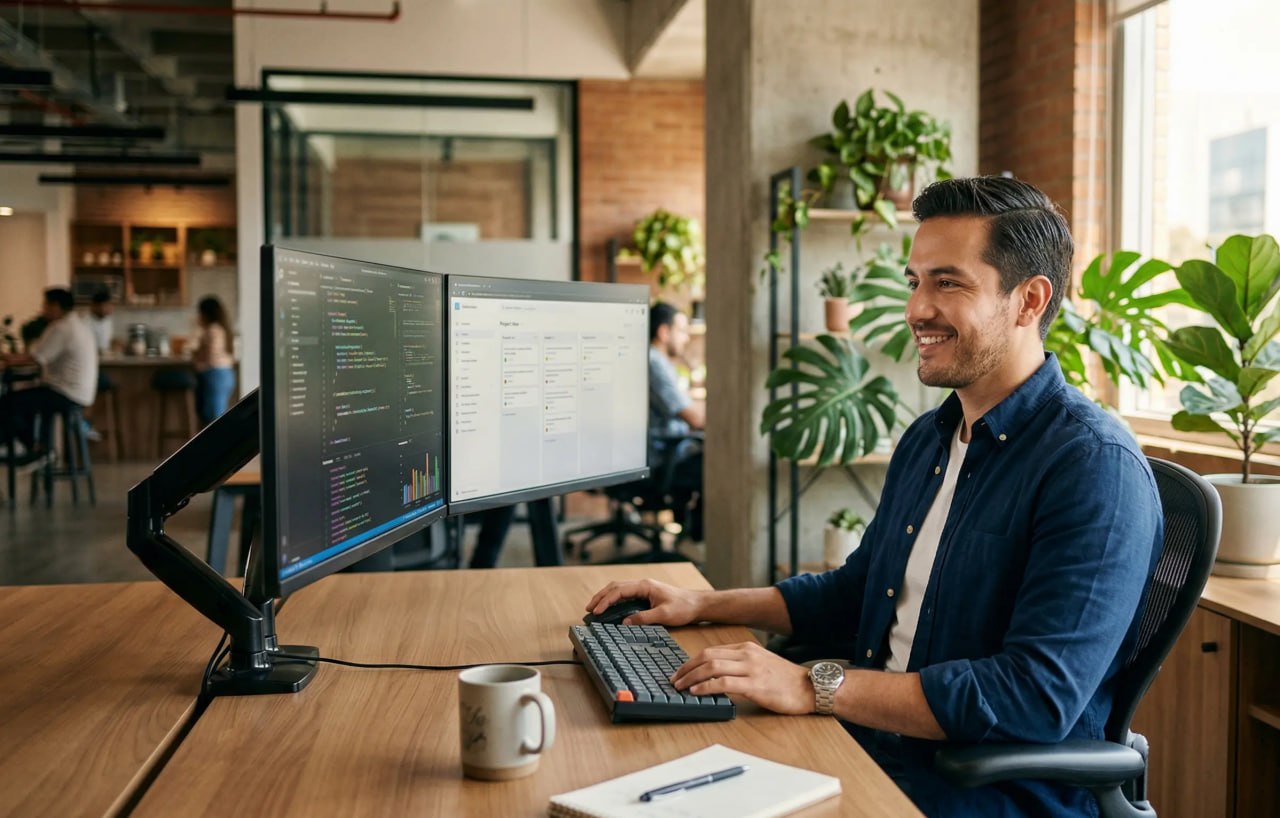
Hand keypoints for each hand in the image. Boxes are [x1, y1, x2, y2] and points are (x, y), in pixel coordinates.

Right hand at [584, 579, 707, 626]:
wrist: (697, 604)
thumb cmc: (683, 607)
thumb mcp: (664, 614)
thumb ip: (644, 618)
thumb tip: (625, 623)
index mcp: (644, 586)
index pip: (619, 591)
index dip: (605, 600)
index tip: (596, 611)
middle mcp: (642, 584)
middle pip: (615, 587)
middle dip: (600, 597)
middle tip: (588, 609)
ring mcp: (644, 588)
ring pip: (619, 589)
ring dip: (606, 597)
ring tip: (594, 607)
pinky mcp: (646, 594)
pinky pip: (625, 594)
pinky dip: (614, 600)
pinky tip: (610, 608)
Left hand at [671, 641, 814, 714]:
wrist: (810, 688)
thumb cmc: (786, 681)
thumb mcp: (761, 664)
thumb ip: (740, 665)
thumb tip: (716, 675)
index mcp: (746, 649)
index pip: (711, 651)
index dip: (691, 661)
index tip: (680, 672)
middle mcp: (746, 655)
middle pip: (707, 656)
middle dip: (686, 668)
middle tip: (674, 680)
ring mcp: (751, 669)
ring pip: (712, 667)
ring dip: (691, 677)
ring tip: (680, 687)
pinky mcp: (755, 685)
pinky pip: (723, 682)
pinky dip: (706, 686)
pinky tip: (697, 692)